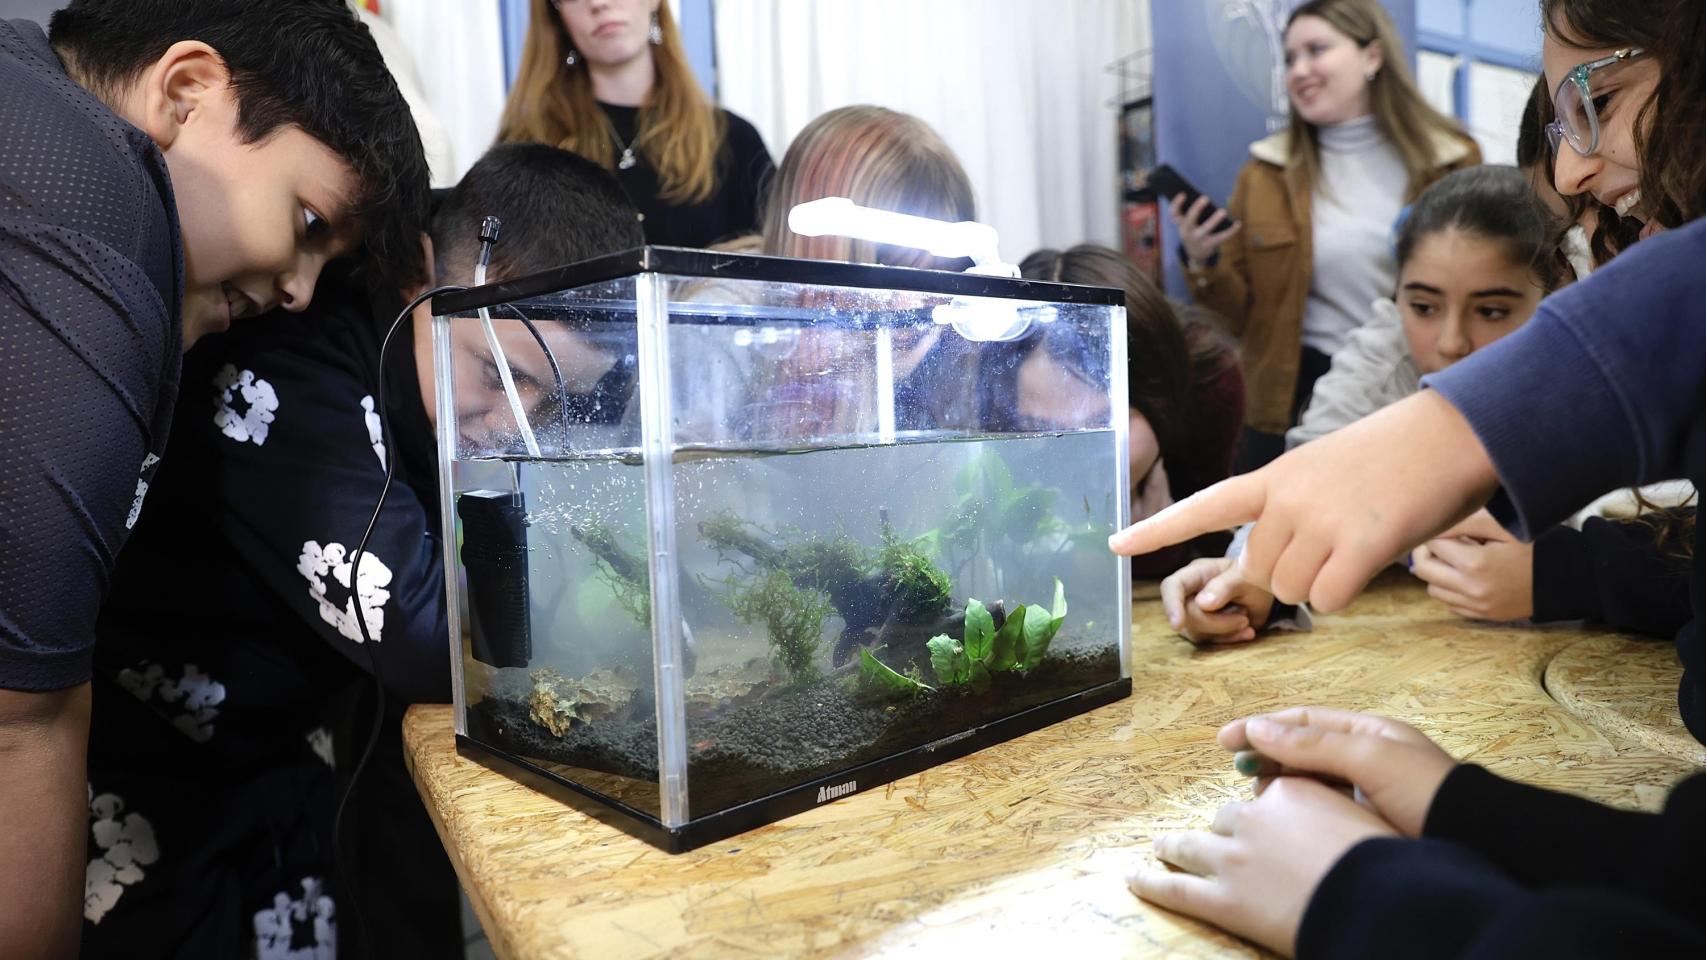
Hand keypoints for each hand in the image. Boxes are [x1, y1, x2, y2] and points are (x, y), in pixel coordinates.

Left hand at [1108, 391, 1499, 612]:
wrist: (1459, 432)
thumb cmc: (1398, 457)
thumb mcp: (1327, 470)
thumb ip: (1293, 509)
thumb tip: (1280, 569)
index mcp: (1275, 477)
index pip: (1204, 505)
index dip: (1157, 529)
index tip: (1113, 546)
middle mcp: (1286, 498)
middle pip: (1261, 572)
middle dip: (1293, 573)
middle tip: (1337, 540)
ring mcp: (1319, 520)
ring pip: (1293, 591)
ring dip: (1323, 583)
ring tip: (1360, 540)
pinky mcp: (1356, 545)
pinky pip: (1326, 601)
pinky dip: (1346, 593)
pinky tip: (1372, 558)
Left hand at [1130, 777, 1397, 956]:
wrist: (1381, 904)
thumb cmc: (1388, 865)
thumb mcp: (1366, 820)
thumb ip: (1338, 812)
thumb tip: (1332, 819)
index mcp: (1291, 794)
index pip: (1267, 793)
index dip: (1266, 810)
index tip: (1265, 818)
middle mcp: (1255, 819)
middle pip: (1227, 818)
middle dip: (1220, 828)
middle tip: (1210, 835)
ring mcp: (1234, 859)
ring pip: (1192, 845)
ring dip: (1175, 846)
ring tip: (1162, 846)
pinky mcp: (1224, 900)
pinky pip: (1177, 889)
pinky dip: (1153, 883)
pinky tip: (1135, 879)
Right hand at [1160, 557, 1275, 643]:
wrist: (1261, 589)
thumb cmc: (1252, 576)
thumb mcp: (1246, 576)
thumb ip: (1225, 586)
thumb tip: (1202, 604)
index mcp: (1196, 573)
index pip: (1172, 586)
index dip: (1172, 605)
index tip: (1178, 624)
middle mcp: (1189, 593)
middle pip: (1186, 615)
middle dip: (1216, 623)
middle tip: (1244, 618)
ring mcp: (1194, 612)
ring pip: (1195, 632)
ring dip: (1225, 631)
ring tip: (1246, 620)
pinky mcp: (1203, 629)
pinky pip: (1208, 641)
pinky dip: (1229, 639)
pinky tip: (1247, 632)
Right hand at [1170, 195, 1239, 269]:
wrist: (1195, 254)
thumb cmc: (1194, 231)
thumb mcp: (1190, 223)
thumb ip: (1195, 212)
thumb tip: (1208, 198)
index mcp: (1181, 224)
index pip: (1174, 214)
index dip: (1176, 204)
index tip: (1183, 193)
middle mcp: (1187, 232)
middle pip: (1189, 220)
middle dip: (1196, 209)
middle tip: (1206, 198)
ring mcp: (1198, 239)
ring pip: (1205, 229)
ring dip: (1214, 220)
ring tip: (1223, 211)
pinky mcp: (1209, 245)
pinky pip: (1221, 237)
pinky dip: (1231, 231)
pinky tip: (1238, 223)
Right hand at [1218, 707, 1457, 836]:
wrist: (1477, 839)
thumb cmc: (1428, 792)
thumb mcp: (1369, 757)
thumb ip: (1313, 743)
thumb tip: (1259, 728)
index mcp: (1368, 731)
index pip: (1303, 721)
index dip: (1261, 726)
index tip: (1224, 741)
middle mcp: (1365, 756)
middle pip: (1302, 749)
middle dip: (1267, 755)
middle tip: (1240, 772)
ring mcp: (1367, 790)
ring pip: (1309, 780)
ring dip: (1280, 783)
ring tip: (1260, 796)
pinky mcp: (1367, 821)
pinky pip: (1323, 808)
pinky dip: (1300, 808)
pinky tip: (1287, 818)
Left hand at [1410, 509, 1534, 620]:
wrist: (1566, 579)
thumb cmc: (1536, 546)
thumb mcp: (1504, 526)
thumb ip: (1467, 521)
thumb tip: (1433, 525)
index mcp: (1474, 564)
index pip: (1432, 543)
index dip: (1438, 530)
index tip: (1451, 525)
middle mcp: (1470, 589)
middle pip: (1422, 568)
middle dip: (1428, 550)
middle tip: (1445, 539)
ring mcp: (1475, 606)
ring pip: (1432, 587)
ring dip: (1437, 571)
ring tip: (1459, 557)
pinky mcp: (1482, 615)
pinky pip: (1449, 602)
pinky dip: (1450, 588)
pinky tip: (1469, 575)